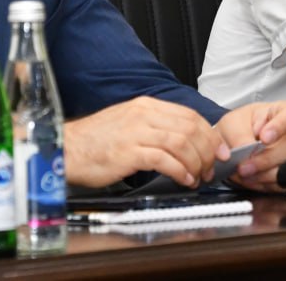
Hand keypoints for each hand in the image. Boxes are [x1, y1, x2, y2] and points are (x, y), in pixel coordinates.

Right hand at [65, 96, 226, 187]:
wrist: (66, 148)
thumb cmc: (96, 141)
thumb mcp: (129, 123)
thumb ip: (155, 127)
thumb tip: (185, 142)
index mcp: (146, 105)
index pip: (190, 115)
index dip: (210, 134)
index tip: (219, 150)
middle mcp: (143, 114)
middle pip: (190, 128)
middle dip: (208, 150)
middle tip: (212, 167)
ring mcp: (136, 132)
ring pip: (182, 143)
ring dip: (196, 162)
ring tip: (198, 176)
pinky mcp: (129, 152)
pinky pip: (165, 160)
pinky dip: (180, 171)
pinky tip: (184, 179)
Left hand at [215, 101, 285, 190]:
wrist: (235, 144)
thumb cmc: (239, 127)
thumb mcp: (232, 124)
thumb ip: (238, 136)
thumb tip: (243, 151)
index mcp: (284, 111)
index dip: (280, 127)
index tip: (264, 138)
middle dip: (266, 159)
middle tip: (245, 166)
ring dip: (264, 175)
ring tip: (244, 174)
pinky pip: (284, 183)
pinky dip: (265, 184)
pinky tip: (251, 180)